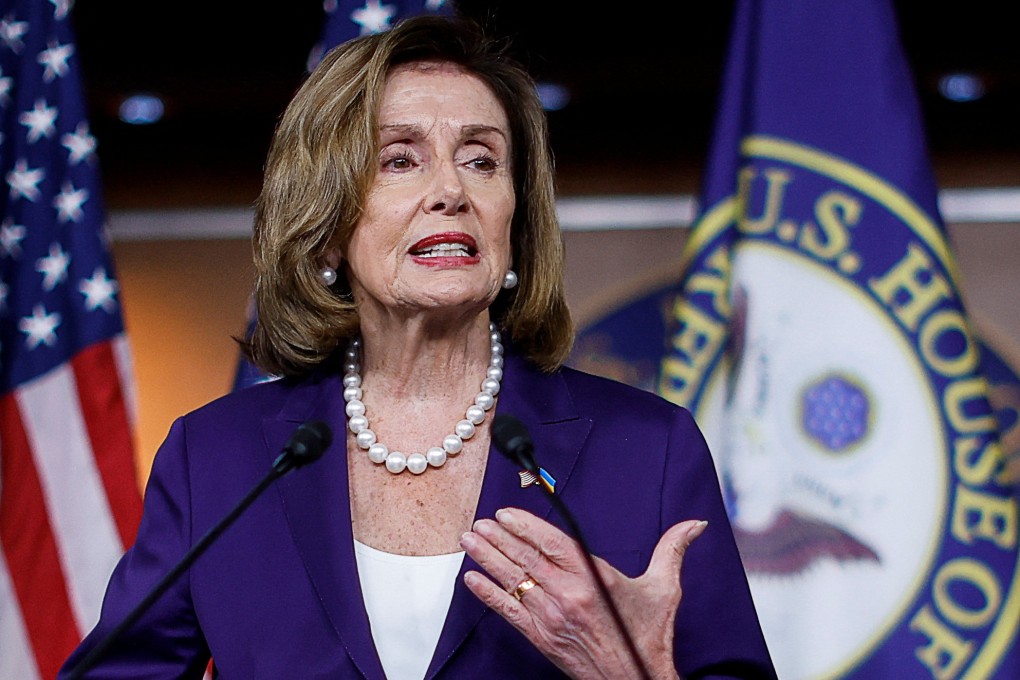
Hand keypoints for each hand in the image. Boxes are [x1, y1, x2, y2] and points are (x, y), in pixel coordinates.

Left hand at [460, 507, 707, 679]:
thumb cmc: (649, 636)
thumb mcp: (664, 589)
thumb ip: (673, 550)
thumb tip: (696, 524)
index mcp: (594, 577)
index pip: (552, 542)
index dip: (526, 525)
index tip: (507, 513)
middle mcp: (569, 594)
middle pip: (526, 558)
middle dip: (499, 538)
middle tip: (479, 522)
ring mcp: (551, 617)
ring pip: (513, 580)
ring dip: (488, 558)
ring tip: (469, 540)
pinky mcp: (541, 638)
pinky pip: (508, 611)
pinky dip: (488, 594)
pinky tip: (472, 579)